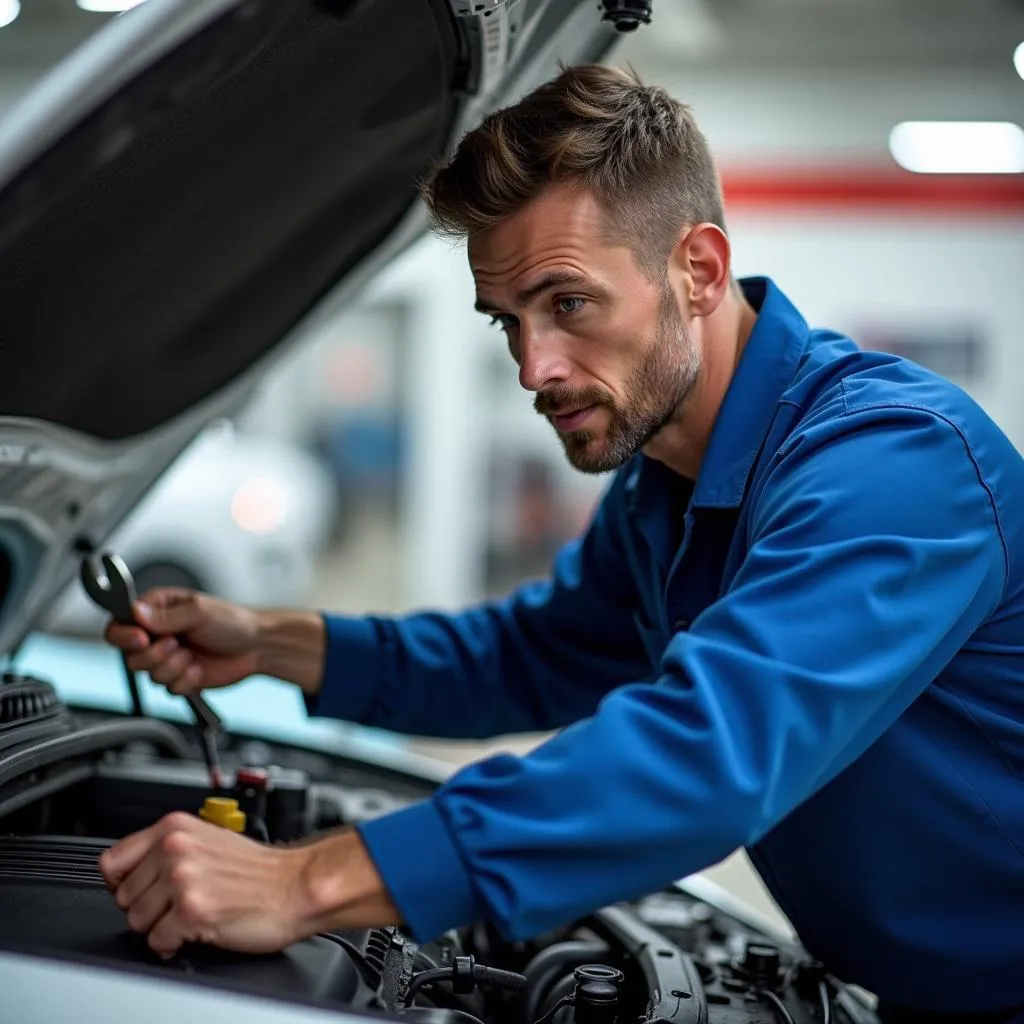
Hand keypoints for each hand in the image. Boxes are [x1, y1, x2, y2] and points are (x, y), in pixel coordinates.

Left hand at [99, 813, 400, 957]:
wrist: (297, 886)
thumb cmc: (261, 870)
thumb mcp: (208, 840)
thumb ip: (169, 848)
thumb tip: (133, 872)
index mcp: (175, 826)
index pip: (111, 861)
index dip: (124, 883)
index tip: (141, 890)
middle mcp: (175, 848)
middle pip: (122, 896)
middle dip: (147, 907)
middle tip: (178, 904)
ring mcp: (182, 878)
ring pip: (136, 921)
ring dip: (160, 927)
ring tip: (191, 915)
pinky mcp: (191, 910)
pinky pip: (156, 942)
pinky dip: (174, 944)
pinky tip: (198, 929)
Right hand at [104, 588, 261, 695]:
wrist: (256, 647)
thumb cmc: (233, 621)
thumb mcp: (200, 611)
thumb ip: (166, 615)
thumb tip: (136, 613)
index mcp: (157, 609)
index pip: (119, 623)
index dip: (124, 635)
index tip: (142, 639)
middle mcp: (157, 634)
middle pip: (129, 655)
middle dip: (155, 655)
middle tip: (177, 645)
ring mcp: (166, 657)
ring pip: (147, 675)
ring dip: (173, 667)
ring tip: (192, 656)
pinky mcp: (177, 676)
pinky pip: (167, 688)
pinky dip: (185, 681)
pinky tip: (200, 669)